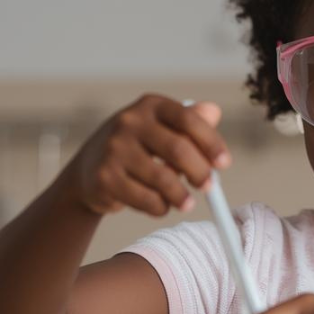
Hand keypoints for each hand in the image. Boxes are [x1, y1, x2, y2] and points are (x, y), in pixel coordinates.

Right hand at [63, 95, 229, 215]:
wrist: (89, 170)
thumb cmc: (137, 147)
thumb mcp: (161, 128)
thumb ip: (190, 122)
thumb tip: (214, 113)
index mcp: (150, 106)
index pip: (188, 119)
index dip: (211, 142)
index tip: (224, 163)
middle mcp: (129, 122)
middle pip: (178, 149)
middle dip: (200, 172)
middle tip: (209, 188)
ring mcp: (114, 149)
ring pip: (163, 179)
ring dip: (181, 196)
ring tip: (186, 202)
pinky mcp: (105, 178)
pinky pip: (146, 199)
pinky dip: (160, 207)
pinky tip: (162, 206)